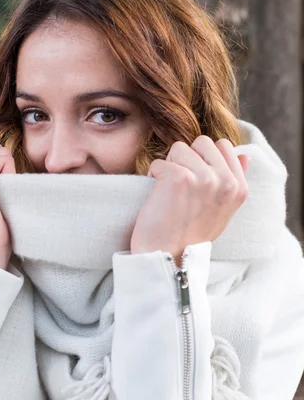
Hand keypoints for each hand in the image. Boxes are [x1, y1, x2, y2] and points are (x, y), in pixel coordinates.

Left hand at [130, 136, 250, 265]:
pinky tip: (158, 197)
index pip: (224, 146)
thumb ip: (233, 181)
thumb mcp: (222, 210)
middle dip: (187, 158)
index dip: (204, 158)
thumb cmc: (191, 234)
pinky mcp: (179, 177)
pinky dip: (153, 176)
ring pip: (179, 148)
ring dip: (169, 166)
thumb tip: (245, 156)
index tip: (196, 182)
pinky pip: (160, 162)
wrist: (168, 257)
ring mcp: (204, 178)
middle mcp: (226, 181)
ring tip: (170, 192)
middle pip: (202, 142)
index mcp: (239, 187)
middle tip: (181, 186)